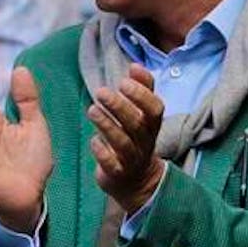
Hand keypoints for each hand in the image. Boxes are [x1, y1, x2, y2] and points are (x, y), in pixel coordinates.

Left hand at [86, 65, 165, 214]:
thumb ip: (142, 89)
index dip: (142, 95)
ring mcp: (132, 158)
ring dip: (108, 125)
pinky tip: (93, 140)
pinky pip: (111, 164)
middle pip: (137, 124)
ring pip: (123, 143)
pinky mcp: (117, 173)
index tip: (123, 81)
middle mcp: (144, 141)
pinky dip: (102, 151)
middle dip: (120, 107)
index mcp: (151, 125)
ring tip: (92, 109)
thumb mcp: (143, 115)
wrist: (137, 181)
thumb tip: (135, 65)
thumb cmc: (136, 138)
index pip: (155, 109)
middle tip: (101, 91)